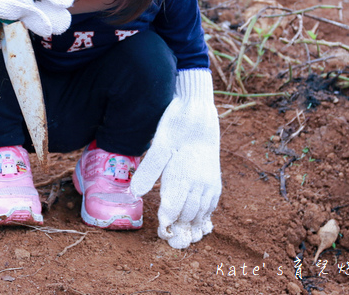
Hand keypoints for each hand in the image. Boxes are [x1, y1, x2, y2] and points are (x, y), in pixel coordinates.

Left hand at [130, 69, 220, 248]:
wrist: (199, 111)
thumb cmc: (176, 125)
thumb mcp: (159, 145)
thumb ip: (148, 170)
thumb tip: (134, 193)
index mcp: (184, 176)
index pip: (173, 209)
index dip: (166, 222)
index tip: (160, 229)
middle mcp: (200, 182)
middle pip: (188, 215)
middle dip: (179, 227)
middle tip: (169, 236)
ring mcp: (209, 181)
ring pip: (201, 212)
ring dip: (192, 224)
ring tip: (183, 233)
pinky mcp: (215, 178)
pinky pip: (211, 204)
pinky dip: (204, 214)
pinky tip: (197, 218)